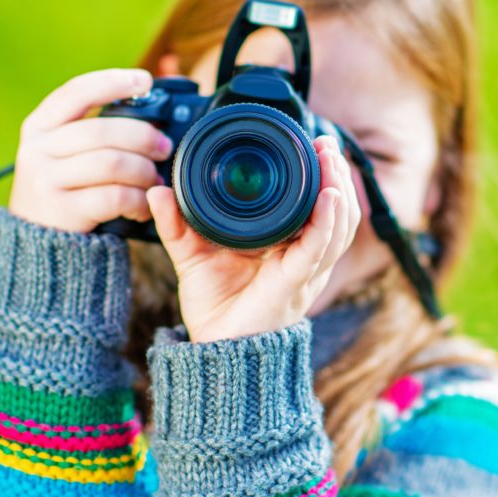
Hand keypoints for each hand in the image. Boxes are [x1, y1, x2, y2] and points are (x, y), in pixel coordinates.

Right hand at [8, 68, 172, 231]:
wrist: (38, 242)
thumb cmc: (66, 188)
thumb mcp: (65, 152)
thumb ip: (96, 129)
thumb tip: (148, 102)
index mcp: (39, 126)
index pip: (76, 92)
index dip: (113, 81)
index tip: (146, 80)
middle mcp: (37, 149)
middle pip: (102, 130)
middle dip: (143, 136)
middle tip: (164, 147)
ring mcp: (46, 180)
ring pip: (112, 163)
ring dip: (144, 172)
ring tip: (155, 182)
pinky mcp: (63, 210)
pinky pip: (114, 197)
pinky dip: (138, 201)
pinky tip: (143, 207)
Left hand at [147, 135, 360, 341]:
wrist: (217, 352)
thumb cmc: (216, 307)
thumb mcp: (193, 255)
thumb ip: (177, 224)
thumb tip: (157, 191)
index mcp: (290, 249)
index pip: (321, 208)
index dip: (326, 177)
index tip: (318, 145)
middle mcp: (306, 259)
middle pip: (340, 212)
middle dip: (339, 175)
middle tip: (328, 145)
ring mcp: (306, 272)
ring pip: (340, 226)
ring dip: (340, 190)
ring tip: (331, 162)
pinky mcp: (296, 283)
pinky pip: (320, 249)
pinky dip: (328, 222)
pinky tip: (329, 198)